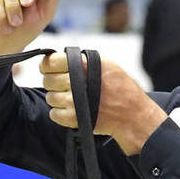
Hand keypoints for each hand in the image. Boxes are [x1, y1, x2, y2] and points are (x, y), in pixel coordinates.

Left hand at [40, 52, 165, 155]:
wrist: (132, 115)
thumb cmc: (122, 89)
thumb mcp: (107, 65)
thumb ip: (83, 61)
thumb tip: (59, 59)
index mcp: (85, 66)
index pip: (51, 62)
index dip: (47, 66)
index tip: (48, 69)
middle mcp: (77, 82)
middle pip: (48, 81)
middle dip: (53, 83)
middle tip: (63, 86)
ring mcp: (74, 102)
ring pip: (50, 98)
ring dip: (58, 99)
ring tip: (73, 98)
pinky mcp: (73, 119)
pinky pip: (54, 114)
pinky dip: (60, 113)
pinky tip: (72, 109)